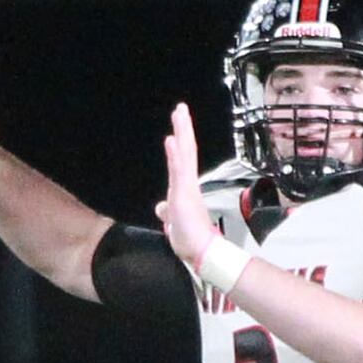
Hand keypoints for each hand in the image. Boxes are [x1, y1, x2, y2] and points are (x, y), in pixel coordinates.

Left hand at [155, 102, 219, 261]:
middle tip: (180, 109)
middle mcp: (187, 185)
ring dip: (181, 132)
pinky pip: (180, 169)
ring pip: (185, 154)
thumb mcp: (173, 223)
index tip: (175, 130)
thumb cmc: (191, 241)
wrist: (202, 253)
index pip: (181, 162)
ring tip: (179, 113)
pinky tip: (172, 139)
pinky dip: (176, 153)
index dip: (178, 146)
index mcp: (184, 191)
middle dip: (183, 129)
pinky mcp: (185, 193)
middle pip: (185, 151)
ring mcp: (187, 187)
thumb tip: (160, 207)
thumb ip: (167, 212)